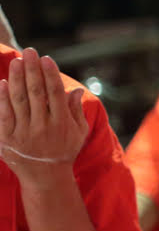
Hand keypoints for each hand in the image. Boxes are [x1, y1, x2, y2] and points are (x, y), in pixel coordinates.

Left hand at [0, 49, 88, 183]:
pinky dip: (2, 99)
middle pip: (36, 93)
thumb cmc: (64, 152)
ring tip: (17, 62)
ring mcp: (24, 133)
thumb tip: (75, 90)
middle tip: (29, 52)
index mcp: (61, 124)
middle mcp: (43, 127)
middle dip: (32, 70)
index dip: (51, 75)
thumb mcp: (78, 133)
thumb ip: (76, 111)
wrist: (45, 178)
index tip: (46, 59)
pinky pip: (4, 116)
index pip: (55, 94)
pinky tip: (3, 83)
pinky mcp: (8, 139)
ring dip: (17, 79)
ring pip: (19, 101)